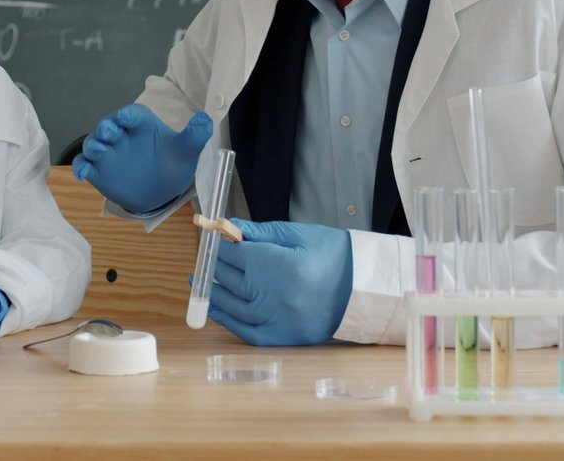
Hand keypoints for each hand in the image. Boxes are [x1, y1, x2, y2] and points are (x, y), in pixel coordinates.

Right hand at [72, 104, 211, 213]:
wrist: (161, 192)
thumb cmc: (172, 165)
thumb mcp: (186, 151)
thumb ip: (195, 136)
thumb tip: (206, 118)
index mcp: (141, 125)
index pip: (132, 114)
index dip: (128, 114)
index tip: (126, 117)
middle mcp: (121, 135)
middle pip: (108, 125)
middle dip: (106, 127)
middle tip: (109, 132)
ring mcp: (108, 153)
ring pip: (94, 143)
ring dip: (93, 145)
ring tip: (99, 151)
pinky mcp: (98, 170)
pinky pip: (84, 164)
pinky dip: (80, 167)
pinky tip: (83, 175)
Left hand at [207, 220, 352, 345]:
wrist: (364, 287)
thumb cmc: (334, 255)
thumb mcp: (298, 234)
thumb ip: (261, 232)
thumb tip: (229, 227)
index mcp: (278, 265)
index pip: (234, 254)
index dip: (219, 246)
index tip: (210, 240)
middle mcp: (274, 295)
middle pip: (230, 279)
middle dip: (214, 266)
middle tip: (204, 259)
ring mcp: (278, 319)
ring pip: (233, 306)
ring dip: (213, 293)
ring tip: (199, 283)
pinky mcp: (285, 337)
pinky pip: (248, 333)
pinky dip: (229, 322)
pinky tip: (217, 310)